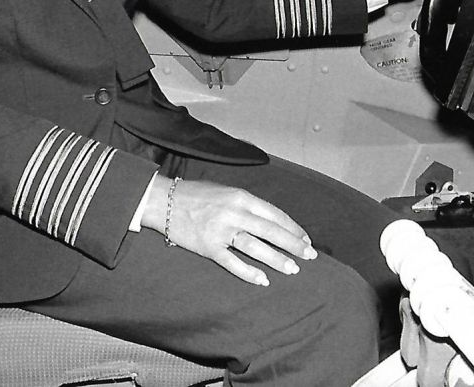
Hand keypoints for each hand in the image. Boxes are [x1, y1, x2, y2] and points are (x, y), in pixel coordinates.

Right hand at [142, 178, 316, 285]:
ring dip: (276, 259)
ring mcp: (221, 231)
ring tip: (292, 269)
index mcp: (241, 197)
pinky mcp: (208, 247)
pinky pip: (232, 263)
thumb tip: (273, 222)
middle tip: (310, 256)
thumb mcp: (227, 192)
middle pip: (271, 231)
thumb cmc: (197, 195)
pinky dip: (249, 272)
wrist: (164, 200)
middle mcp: (234, 213)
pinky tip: (263, 280)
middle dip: (293, 244)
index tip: (306, 240)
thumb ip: (248, 205)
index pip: (275, 214)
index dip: (293, 228)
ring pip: (256, 248)